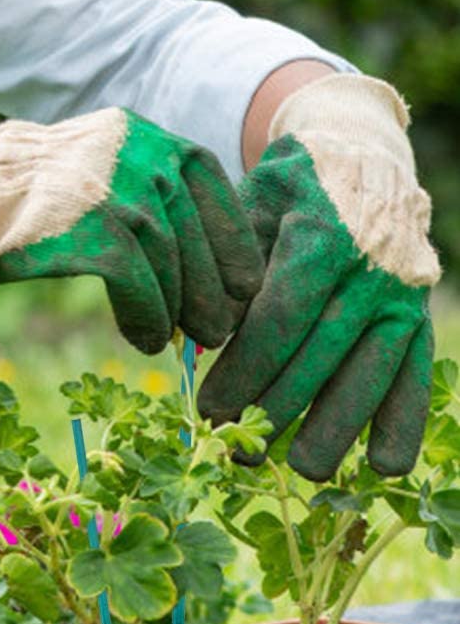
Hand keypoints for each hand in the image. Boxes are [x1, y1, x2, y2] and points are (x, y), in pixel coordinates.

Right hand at [0, 106, 263, 354]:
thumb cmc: (31, 188)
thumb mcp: (97, 159)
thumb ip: (147, 183)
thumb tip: (208, 253)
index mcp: (145, 136)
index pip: (212, 187)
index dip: (234, 239)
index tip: (243, 280)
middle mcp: (141, 158)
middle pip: (198, 234)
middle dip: (214, 288)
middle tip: (219, 327)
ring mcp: (120, 195)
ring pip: (174, 266)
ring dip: (182, 310)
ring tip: (179, 337)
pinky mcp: (97, 235)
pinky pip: (142, 289)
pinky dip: (149, 319)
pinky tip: (145, 337)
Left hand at [197, 75, 440, 479]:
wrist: (359, 154)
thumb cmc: (285, 184)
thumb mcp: (248, 201)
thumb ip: (228, 261)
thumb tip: (204, 329)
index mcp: (323, 236)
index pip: (281, 319)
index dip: (244, 370)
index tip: (209, 409)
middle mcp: (372, 270)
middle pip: (321, 356)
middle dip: (275, 409)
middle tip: (234, 449)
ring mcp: (403, 298)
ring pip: (370, 375)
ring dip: (334, 429)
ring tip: (295, 470)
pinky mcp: (420, 318)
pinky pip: (414, 377)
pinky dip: (401, 422)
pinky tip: (380, 466)